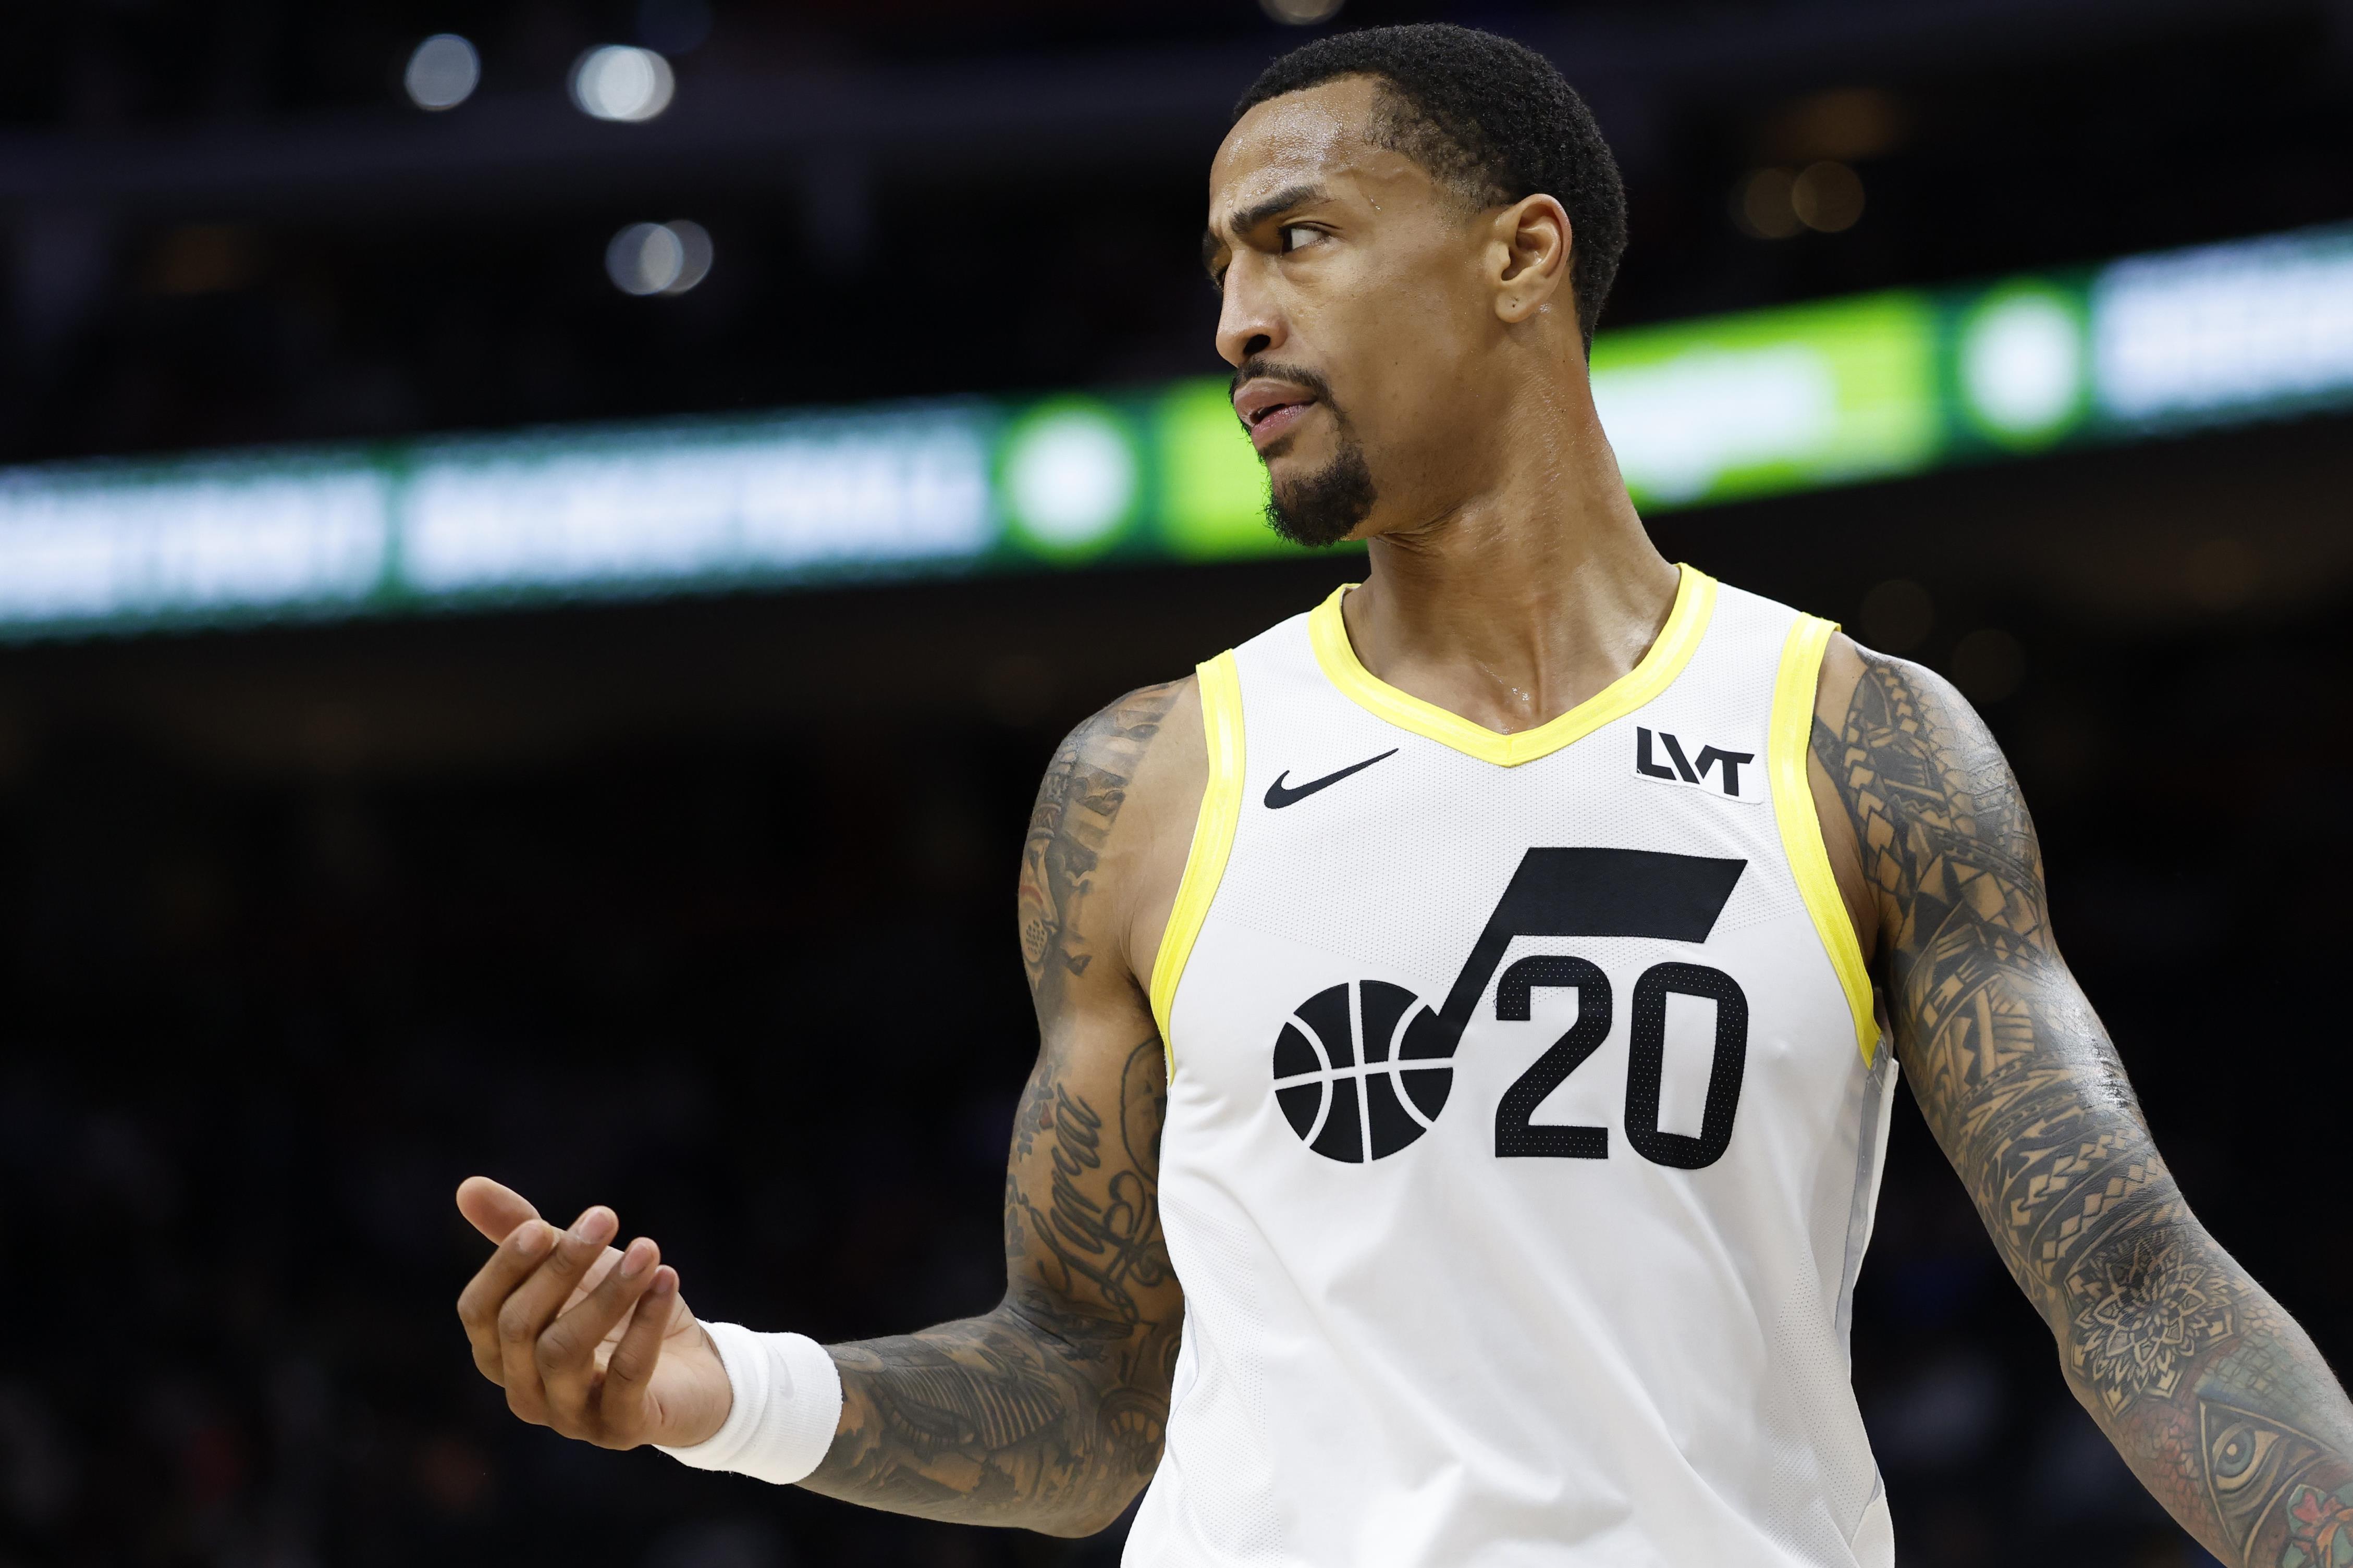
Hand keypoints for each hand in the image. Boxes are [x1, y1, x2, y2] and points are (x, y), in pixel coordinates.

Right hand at [453, 1176, 732, 1449]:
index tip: (545, 1224)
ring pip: (564, 1352)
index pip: (479, 1312)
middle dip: (561, 1267)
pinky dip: (646, 1323)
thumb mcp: (576, 1266)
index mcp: (502, 1354)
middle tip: (607, 1217)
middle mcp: (524, 1392)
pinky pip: (625, 1377)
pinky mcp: (621, 1431)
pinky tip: (667, 1278)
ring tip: (648, 1248)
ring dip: (608, 1292)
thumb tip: (468, 1187)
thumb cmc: (620, 1313)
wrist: (694, 1368)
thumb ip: (524, 1232)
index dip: (504, 1267)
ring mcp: (569, 1418)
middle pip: (520, 1327)